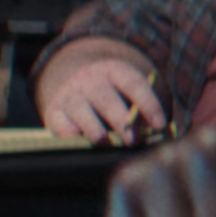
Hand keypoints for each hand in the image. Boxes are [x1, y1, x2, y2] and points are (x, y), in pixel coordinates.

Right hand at [40, 45, 168, 142]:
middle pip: (106, 99)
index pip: (133, 84)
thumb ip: (145, 112)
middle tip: (132, 140)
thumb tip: (160, 136)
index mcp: (115, 71)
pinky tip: (81, 145)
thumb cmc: (116, 98)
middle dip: (120, 120)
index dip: (148, 104)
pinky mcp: (54, 112)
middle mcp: (90, 80)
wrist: (77, 87)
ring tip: (106, 144)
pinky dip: (70, 135)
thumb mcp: (130, 95)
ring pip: (81, 110)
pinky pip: (61, 125)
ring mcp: (71, 95)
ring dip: (94, 129)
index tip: (160, 126)